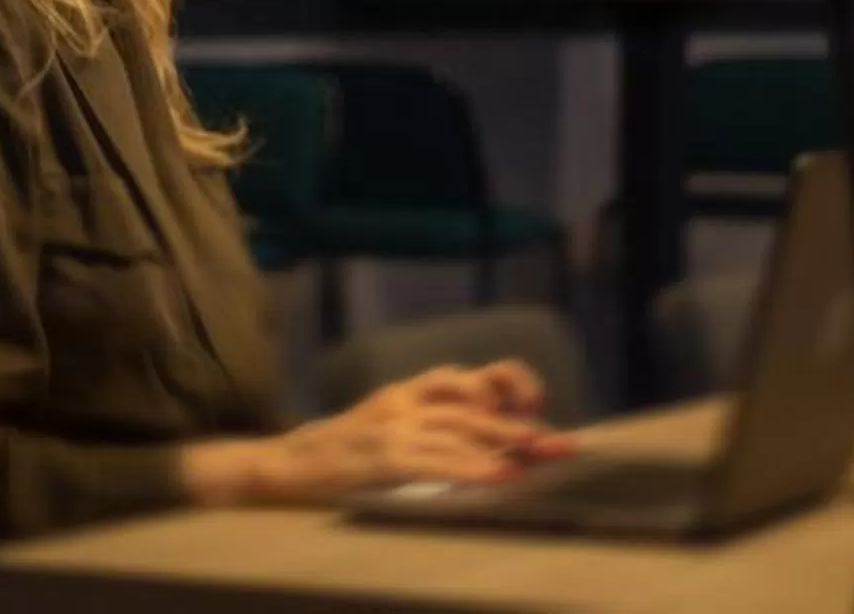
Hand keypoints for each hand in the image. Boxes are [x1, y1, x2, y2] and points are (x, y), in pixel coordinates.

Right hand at [253, 363, 573, 501]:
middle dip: (520, 423)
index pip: (468, 375)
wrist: (295, 461)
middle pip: (472, 402)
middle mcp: (405, 398)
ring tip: (536, 455)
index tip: (538, 402)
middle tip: (558, 442)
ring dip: (503, 442)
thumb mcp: (394, 421)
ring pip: (458, 426)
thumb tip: (495, 431)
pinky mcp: (384, 456)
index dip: (507, 383)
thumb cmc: (351, 447)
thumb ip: (435, 420)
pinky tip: (495, 478)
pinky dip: (469, 468)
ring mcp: (394, 425)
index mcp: (410, 389)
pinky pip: (435, 459)